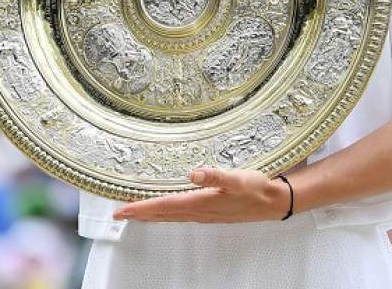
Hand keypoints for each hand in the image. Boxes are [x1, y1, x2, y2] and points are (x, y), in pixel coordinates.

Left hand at [112, 168, 290, 222]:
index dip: (140, 208)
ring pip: (170, 217)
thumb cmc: (255, 188)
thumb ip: (215, 176)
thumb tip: (194, 173)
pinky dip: (166, 214)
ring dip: (151, 215)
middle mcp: (199, 211)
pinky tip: (164, 211)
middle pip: (162, 214)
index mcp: (200, 202)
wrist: (272, 202)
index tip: (121, 210)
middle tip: (119, 213)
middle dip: (139, 213)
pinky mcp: (210, 213)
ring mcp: (204, 214)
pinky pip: (180, 216)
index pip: (163, 206)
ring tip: (135, 213)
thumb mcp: (237, 178)